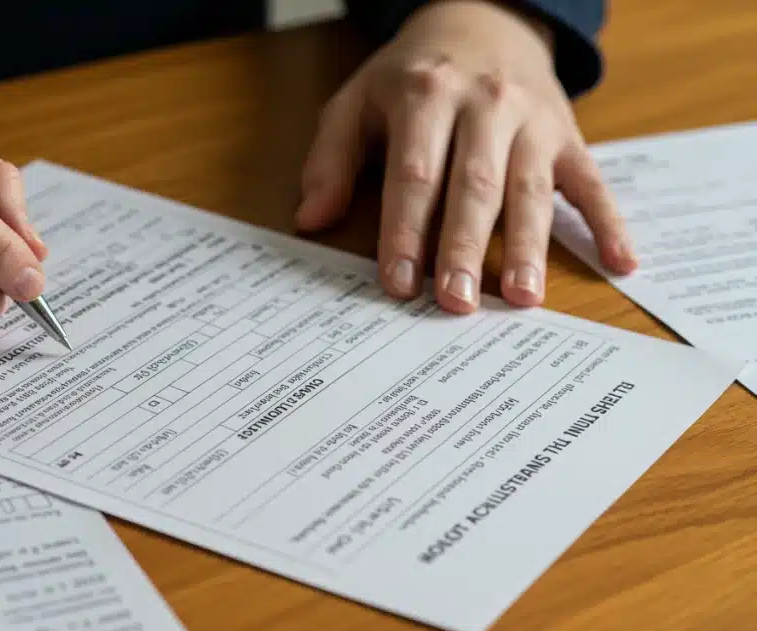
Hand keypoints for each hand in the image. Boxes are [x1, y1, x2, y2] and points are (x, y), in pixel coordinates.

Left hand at [295, 0, 636, 311]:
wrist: (483, 20)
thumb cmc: (410, 76)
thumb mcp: (356, 101)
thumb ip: (330, 159)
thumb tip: (310, 220)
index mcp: (425, 96)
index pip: (414, 173)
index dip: (404, 231)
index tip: (398, 283)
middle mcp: (484, 104)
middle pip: (475, 185)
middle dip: (465, 247)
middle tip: (457, 303)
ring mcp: (532, 120)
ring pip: (531, 188)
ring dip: (529, 246)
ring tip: (523, 299)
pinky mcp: (568, 134)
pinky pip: (592, 180)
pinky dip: (609, 222)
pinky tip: (620, 263)